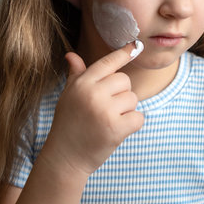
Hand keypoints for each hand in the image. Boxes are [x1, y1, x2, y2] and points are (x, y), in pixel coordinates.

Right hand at [44, 43, 144, 175]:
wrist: (65, 158)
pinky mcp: (116, 128)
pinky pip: (138, 117)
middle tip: (106, 111)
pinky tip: (117, 131)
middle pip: (125, 82)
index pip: (107, 63)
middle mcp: (92, 93)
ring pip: (133, 99)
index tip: (136, 45)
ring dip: (126, 111)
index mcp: (81, 84)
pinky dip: (132, 125)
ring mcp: (104, 111)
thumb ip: (75, 76)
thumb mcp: (68, 97)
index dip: (123, 53)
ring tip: (107, 122)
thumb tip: (71, 55)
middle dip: (121, 95)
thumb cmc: (68, 125)